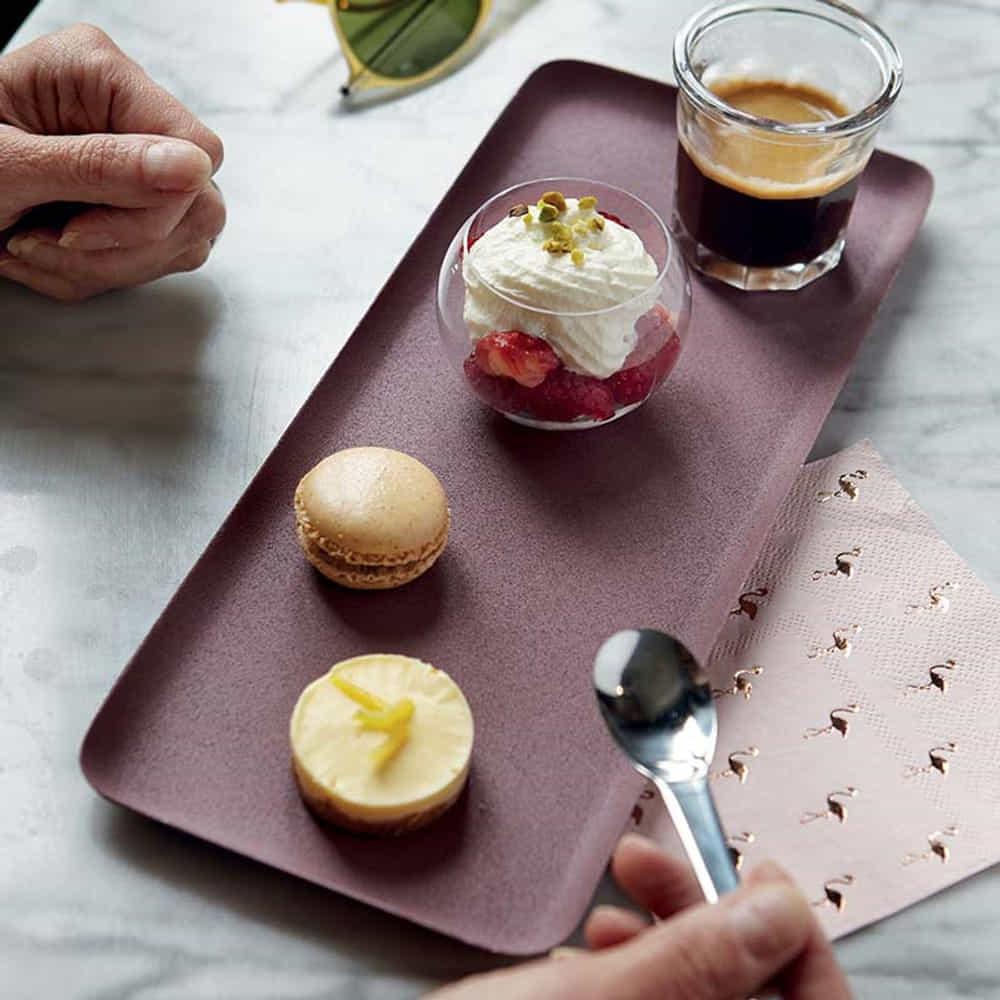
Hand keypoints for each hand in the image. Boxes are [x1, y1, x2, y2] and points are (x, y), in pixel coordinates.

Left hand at [0, 24, 224, 299]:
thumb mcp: (9, 167)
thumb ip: (100, 166)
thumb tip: (192, 168)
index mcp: (101, 75)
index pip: (197, 150)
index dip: (155, 204)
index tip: (79, 226)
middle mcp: (132, 115)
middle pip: (198, 203)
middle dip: (124, 243)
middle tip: (49, 237)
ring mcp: (143, 163)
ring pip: (183, 240)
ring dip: (108, 264)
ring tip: (34, 246)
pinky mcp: (141, 204)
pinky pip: (159, 258)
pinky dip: (103, 272)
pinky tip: (52, 252)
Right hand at [429, 834, 850, 998]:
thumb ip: (699, 960)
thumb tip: (784, 906)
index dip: (801, 942)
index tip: (759, 873)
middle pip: (752, 994)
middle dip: (706, 920)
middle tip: (649, 861)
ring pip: (698, 994)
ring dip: (663, 939)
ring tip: (604, 906)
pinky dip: (631, 969)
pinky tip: (586, 950)